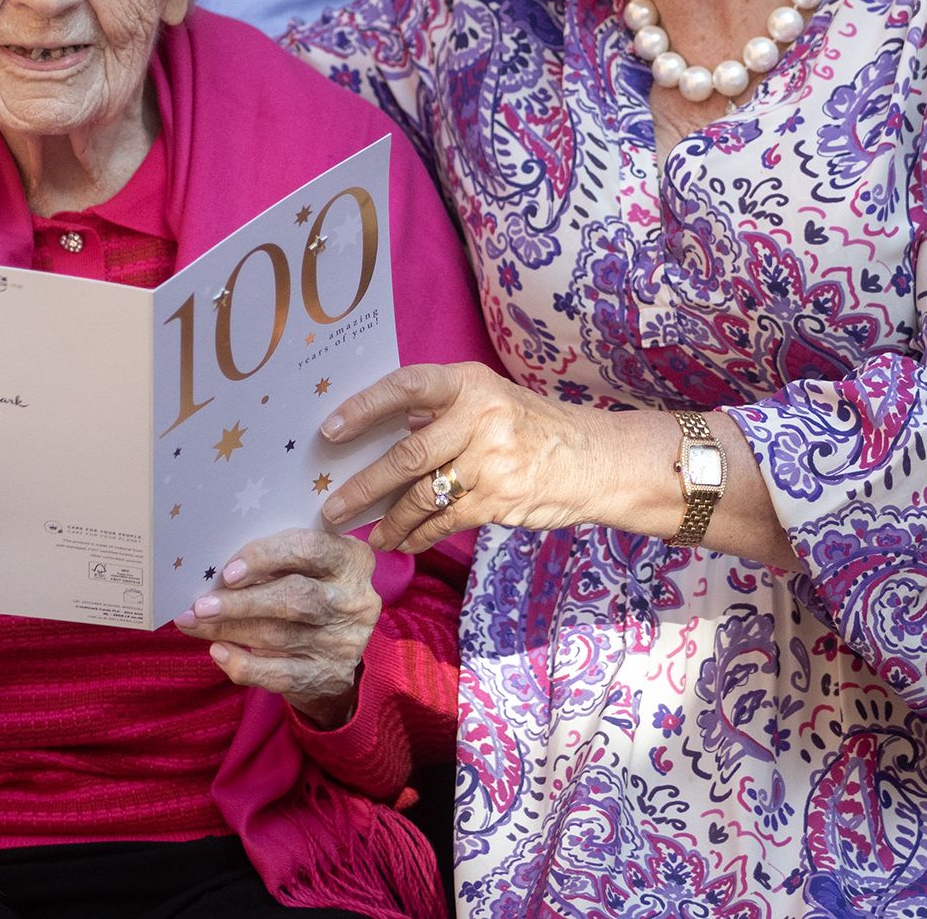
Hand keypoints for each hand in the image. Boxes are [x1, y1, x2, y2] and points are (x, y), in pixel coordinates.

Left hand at [175, 526, 378, 726]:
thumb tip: (212, 567)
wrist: (337, 648)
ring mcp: (343, 641)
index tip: (227, 571)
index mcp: (350, 559)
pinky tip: (218, 652)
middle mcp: (353, 600)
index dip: (266, 557)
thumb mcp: (307, 564)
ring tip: (193, 623)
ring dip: (229, 630)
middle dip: (241, 602)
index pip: (310, 549)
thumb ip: (275, 559)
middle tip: (201, 605)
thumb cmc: (309, 586)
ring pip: (280, 636)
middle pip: (295, 598)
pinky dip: (244, 665)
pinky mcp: (328, 676)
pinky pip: (280, 674)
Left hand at [318, 362, 621, 554]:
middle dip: (364, 485)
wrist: (596, 459)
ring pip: (423, 495)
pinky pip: (445, 521)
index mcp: (469, 383)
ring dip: (390, 520)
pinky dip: (419, 535)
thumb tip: (387, 429)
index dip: (364, 407)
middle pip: (408, 454)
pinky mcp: (499, 499)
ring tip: (370, 534)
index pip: (406, 386)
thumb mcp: (490, 399)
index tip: (330, 430)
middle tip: (333, 507)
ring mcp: (491, 461)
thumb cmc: (531, 427)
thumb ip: (442, 410)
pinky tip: (403, 542)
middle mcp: (479, 416)